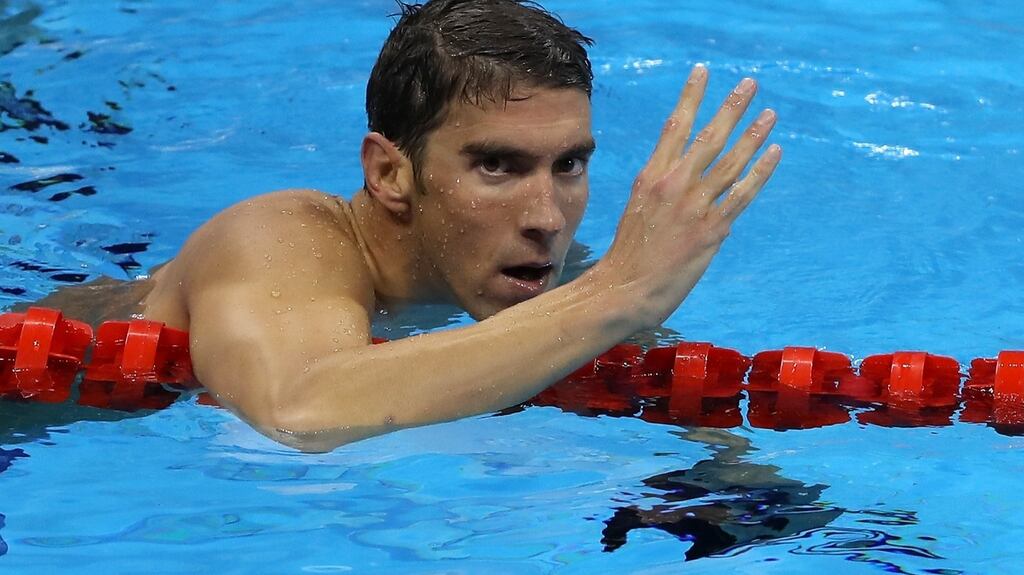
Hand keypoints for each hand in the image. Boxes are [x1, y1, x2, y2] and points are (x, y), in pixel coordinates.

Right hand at [593, 64, 780, 326]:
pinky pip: (742, 194)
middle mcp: (673, 185)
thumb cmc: (628, 255)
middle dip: (731, 108)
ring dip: (753, 135)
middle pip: (708, 137)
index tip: (703, 72)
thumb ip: (662, 191)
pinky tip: (774, 153)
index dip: (691, 97)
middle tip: (749, 84)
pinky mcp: (711, 230)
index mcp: (650, 177)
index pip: (675, 126)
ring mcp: (693, 206)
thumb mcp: (637, 210)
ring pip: (730, 161)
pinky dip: (761, 171)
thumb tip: (689, 183)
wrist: (623, 289)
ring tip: (770, 114)